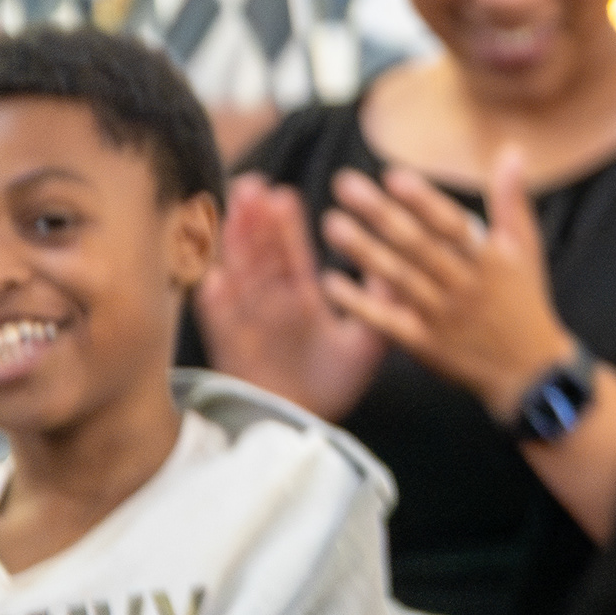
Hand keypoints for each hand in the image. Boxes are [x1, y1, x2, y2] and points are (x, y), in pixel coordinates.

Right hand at [193, 176, 384, 420]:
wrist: (305, 428)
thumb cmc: (334, 385)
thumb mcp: (367, 341)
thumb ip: (382, 303)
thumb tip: (401, 265)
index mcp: (301, 302)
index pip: (292, 257)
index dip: (285, 227)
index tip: (282, 194)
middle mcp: (271, 309)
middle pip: (260, 259)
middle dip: (255, 224)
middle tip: (253, 186)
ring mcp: (248, 327)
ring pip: (238, 280)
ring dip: (234, 248)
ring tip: (234, 213)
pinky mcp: (232, 352)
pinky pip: (221, 325)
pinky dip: (216, 304)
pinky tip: (213, 278)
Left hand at [319, 151, 581, 423]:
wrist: (528, 370)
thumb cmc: (524, 301)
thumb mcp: (526, 248)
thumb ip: (511, 200)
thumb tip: (511, 151)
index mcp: (489, 260)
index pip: (451, 223)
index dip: (422, 199)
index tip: (391, 175)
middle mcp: (464, 286)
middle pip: (416, 245)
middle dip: (379, 213)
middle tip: (344, 184)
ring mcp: (442, 316)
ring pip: (397, 278)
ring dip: (362, 250)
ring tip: (331, 223)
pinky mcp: (424, 345)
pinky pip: (386, 321)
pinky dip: (359, 302)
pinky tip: (331, 281)